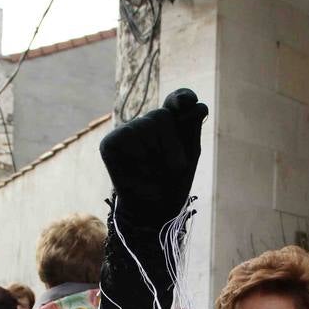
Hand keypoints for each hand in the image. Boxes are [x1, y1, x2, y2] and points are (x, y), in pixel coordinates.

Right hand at [99, 88, 208, 222]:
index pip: (177, 99)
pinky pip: (129, 136)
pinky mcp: (110, 143)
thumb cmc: (173, 183)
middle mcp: (146, 124)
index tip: (187, 103)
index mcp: (168, 124)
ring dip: (161, 152)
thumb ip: (191, 128)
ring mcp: (127, 133)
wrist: (155, 210)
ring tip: (155, 171)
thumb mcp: (189, 154)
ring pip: (148, 124)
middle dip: (173, 144)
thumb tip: (198, 104)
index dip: (183, 98)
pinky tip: (137, 170)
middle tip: (173, 167)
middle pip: (162, 116)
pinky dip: (139, 156)